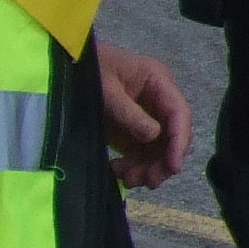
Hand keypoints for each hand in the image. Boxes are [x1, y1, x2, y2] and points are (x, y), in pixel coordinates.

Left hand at [98, 40, 190, 189]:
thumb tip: (153, 137)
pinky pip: (142, 153)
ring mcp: (148, 116)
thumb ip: (129, 113)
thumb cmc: (89, 70)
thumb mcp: (105, 89)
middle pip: (173, 135)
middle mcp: (159, 100)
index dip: (179, 141)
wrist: (69, 65)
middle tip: (148, 181)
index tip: (173, 166)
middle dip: (163, 161)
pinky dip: (134, 166)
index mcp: (158, 82)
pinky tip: (118, 171)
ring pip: (159, 149)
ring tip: (127, 179)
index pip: (179, 114)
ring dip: (148, 168)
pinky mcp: (134, 129)